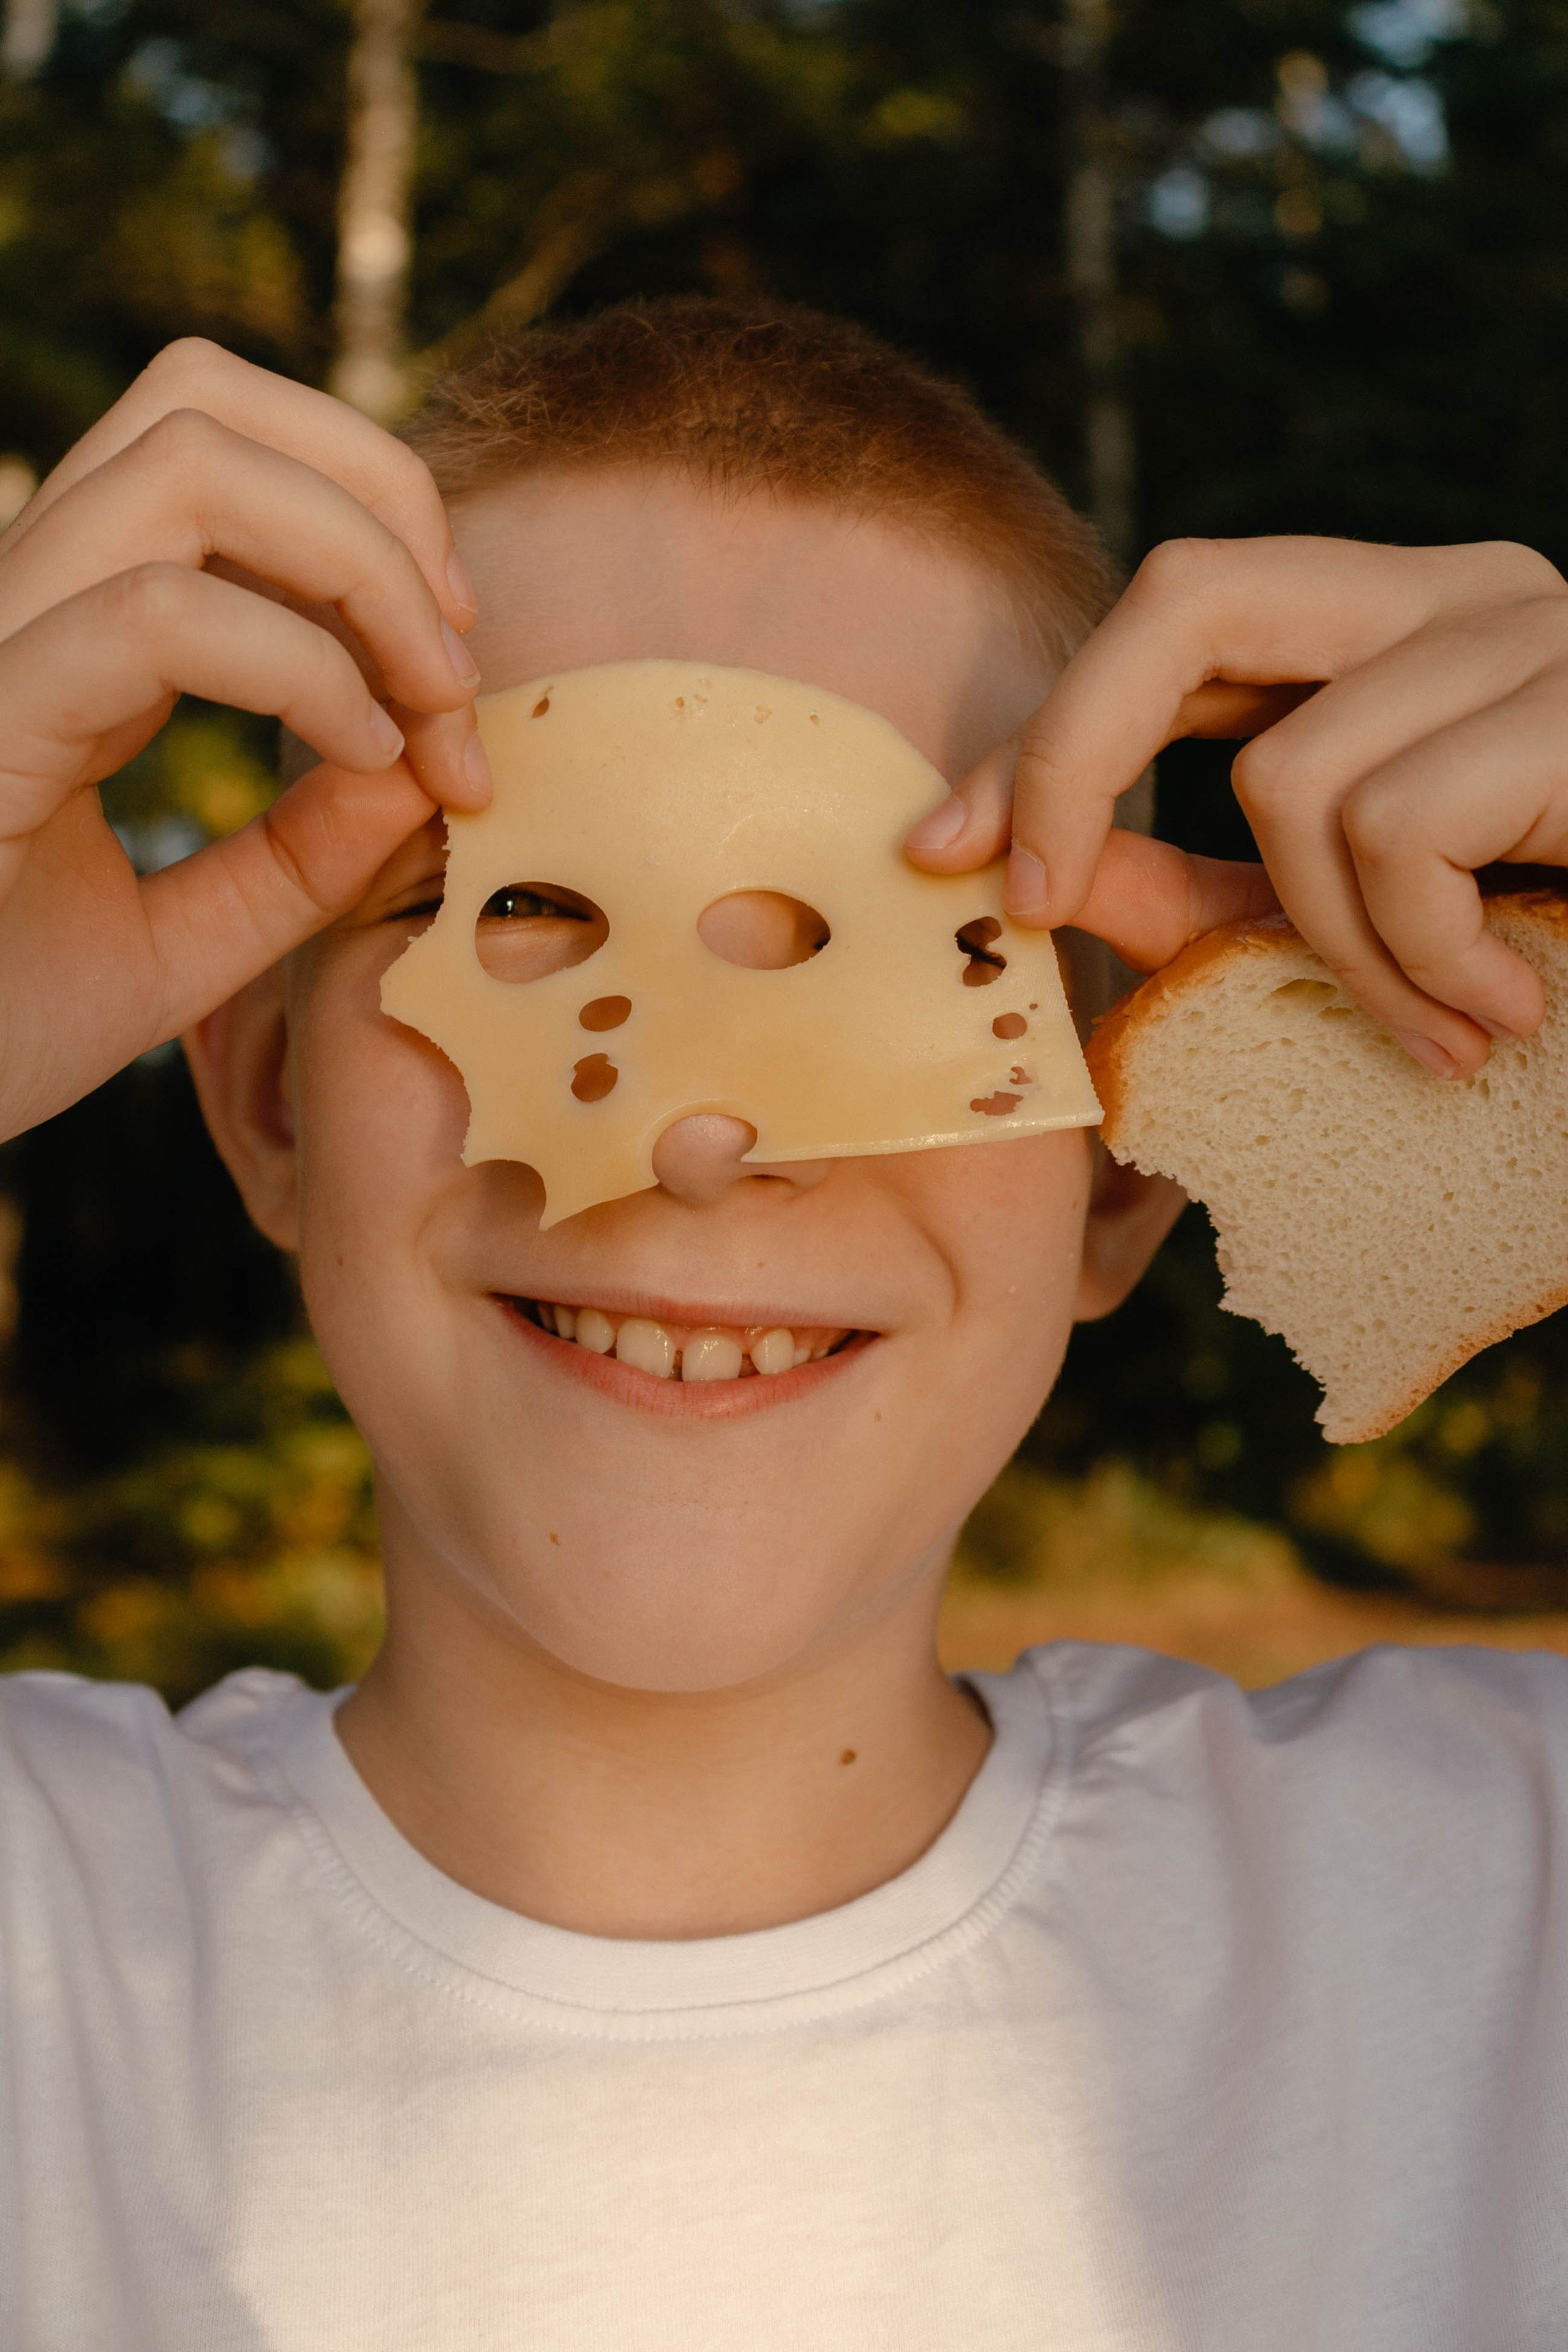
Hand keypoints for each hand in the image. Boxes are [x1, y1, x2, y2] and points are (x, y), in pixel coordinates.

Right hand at [0, 336, 488, 1140]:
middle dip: (378, 495)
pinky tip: (366, 755)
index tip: (457, 665)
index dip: (370, 514)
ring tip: (430, 708)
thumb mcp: (184, 944)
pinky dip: (301, 667)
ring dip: (362, 566)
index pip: (215, 451)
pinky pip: (154, 615)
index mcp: (59, 629)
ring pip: (188, 463)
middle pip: (203, 396)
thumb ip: (299, 858)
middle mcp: (15, 600)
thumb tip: (423, 758)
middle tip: (460, 652)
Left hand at [907, 536, 1567, 1077]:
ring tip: (1438, 1029)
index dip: (1046, 732)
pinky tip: (1505, 1013)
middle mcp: (1463, 590)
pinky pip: (1397, 834)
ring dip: (1335, 948)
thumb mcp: (1366, 927)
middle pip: (1190, 593)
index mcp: (1402, 627)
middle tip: (1040, 904)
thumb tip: (1067, 881)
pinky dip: (1419, 958)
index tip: (942, 853)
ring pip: (1293, 773)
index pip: (1176, 621)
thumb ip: (1222, 891)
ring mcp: (1538, 629)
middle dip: (1078, 752)